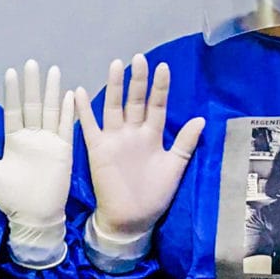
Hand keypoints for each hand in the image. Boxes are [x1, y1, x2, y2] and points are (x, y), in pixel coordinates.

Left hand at [0, 59, 76, 254]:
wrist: (34, 218)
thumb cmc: (11, 198)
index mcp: (14, 141)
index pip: (13, 111)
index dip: (13, 92)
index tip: (11, 72)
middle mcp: (32, 137)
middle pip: (32, 106)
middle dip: (32, 85)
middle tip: (32, 63)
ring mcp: (49, 142)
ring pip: (50, 111)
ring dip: (52, 92)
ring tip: (53, 71)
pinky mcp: (64, 150)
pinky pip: (66, 127)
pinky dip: (68, 112)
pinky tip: (70, 95)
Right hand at [78, 53, 203, 240]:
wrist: (131, 219)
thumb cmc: (154, 196)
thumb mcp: (175, 167)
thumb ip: (185, 142)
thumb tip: (201, 118)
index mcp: (152, 136)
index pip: (157, 106)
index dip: (160, 88)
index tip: (163, 67)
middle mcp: (132, 133)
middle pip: (135, 101)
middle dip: (138, 80)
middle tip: (140, 58)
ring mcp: (114, 140)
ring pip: (114, 107)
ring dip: (115, 87)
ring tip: (116, 66)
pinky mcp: (98, 150)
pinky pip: (89, 127)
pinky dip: (83, 110)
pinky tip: (79, 92)